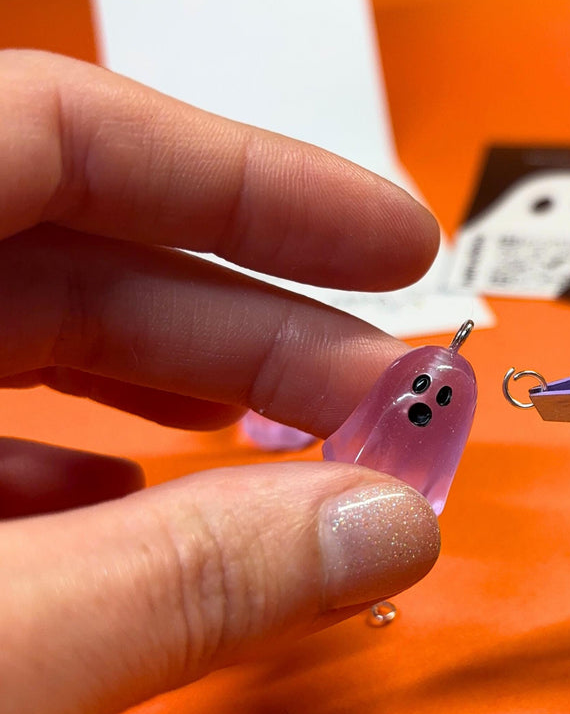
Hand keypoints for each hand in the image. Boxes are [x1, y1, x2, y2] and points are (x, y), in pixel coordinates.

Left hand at [0, 51, 441, 713]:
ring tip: (299, 464)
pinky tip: (137, 531)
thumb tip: (376, 524)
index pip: (54, 132)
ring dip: (183, 407)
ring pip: (19, 355)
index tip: (389, 235)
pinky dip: (76, 485)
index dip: (245, 178)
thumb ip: (184, 581)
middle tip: (386, 396)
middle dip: (257, 331)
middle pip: (66, 257)